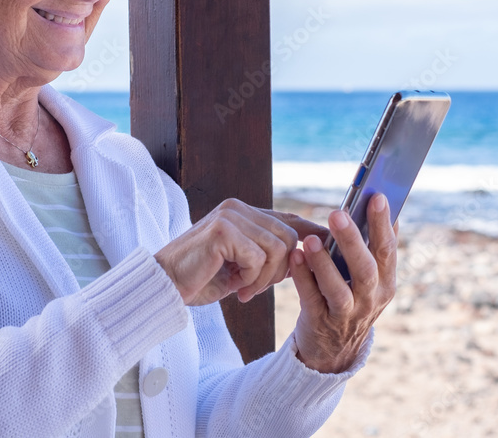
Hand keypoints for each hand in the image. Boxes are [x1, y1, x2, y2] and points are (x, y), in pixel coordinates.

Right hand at [154, 199, 328, 306]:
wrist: (163, 285)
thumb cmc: (200, 278)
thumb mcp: (242, 267)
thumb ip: (268, 256)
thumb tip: (307, 255)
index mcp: (243, 213)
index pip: (288, 219)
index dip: (313, 234)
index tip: (333, 248)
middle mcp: (238, 208)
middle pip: (289, 237)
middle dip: (281, 269)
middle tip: (256, 287)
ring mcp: (230, 216)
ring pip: (278, 248)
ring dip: (266, 277)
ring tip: (244, 289)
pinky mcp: (223, 229)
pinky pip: (258, 257)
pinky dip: (251, 278)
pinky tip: (235, 285)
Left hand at [289, 193, 397, 373]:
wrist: (334, 350)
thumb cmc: (351, 298)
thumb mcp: (370, 279)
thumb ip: (373, 246)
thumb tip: (380, 202)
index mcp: (386, 282)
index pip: (387, 250)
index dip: (383, 224)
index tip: (377, 197)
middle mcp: (370, 299)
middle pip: (365, 269)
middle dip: (352, 240)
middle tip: (337, 213)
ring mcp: (346, 314)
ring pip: (338, 289)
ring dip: (324, 263)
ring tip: (310, 240)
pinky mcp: (320, 322)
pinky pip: (311, 299)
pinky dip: (303, 278)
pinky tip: (294, 258)